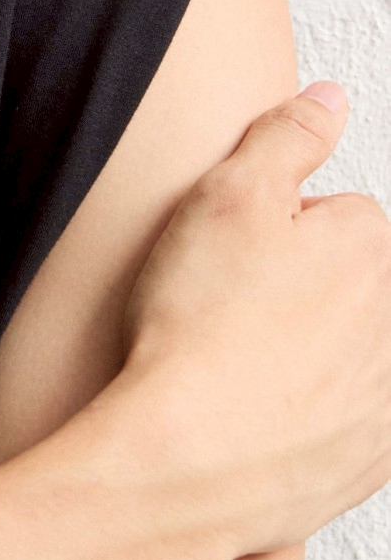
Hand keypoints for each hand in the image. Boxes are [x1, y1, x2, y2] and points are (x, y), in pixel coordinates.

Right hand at [117, 83, 390, 555]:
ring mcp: (388, 393)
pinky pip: (353, 420)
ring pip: (351, 351)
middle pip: (349, 284)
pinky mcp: (375, 458)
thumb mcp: (225, 197)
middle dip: (304, 290)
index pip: (337, 215)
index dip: (276, 231)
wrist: (188, 461)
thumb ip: (286, 137)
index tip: (233, 260)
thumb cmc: (198, 329)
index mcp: (370, 247)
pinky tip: (263, 417)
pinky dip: (317, 418)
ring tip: (240, 367)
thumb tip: (330, 99)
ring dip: (310, 352)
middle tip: (231, 311)